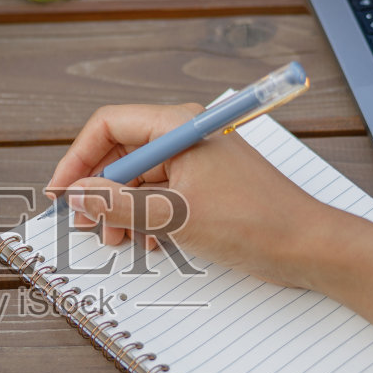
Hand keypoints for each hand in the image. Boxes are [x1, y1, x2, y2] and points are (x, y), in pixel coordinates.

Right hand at [46, 103, 344, 287]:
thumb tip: (77, 195)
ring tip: (120, 241)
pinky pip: (161, 195)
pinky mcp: (207, 187)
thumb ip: (120, 205)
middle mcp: (187, 136)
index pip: (109, 125)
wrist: (309, 247)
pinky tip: (150, 243)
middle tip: (87, 225)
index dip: (79, 158)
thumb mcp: (176, 216)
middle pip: (121, 152)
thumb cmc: (255, 222)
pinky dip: (147, 218)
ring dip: (122, 210)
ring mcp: (197, 162)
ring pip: (139, 179)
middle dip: (100, 190)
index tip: (63, 193)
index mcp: (180, 126)